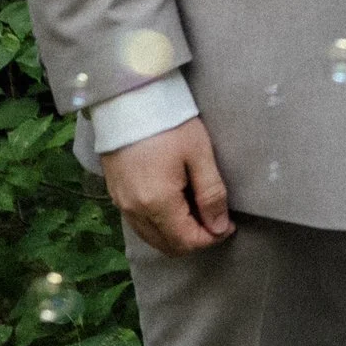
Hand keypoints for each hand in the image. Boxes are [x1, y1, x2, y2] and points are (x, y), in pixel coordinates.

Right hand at [100, 117, 233, 255]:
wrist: (128, 99)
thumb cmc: (169, 123)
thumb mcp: (199, 155)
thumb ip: (211, 194)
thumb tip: (219, 227)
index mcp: (157, 203)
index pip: (186, 241)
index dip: (212, 238)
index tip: (229, 224)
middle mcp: (134, 211)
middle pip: (168, 245)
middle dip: (195, 239)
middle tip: (216, 219)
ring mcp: (121, 204)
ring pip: (152, 237)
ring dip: (177, 234)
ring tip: (198, 211)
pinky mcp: (115, 194)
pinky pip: (139, 224)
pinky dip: (159, 225)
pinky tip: (176, 205)